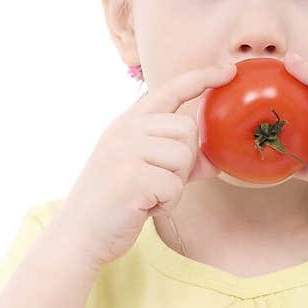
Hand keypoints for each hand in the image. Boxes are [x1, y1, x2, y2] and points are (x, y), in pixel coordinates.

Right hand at [59, 60, 237, 269]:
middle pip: (188, 129)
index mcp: (128, 123)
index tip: (228, 71)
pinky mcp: (131, 176)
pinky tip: (144, 207)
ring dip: (175, 184)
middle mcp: (126, 129)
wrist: (80, 235)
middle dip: (184, 162)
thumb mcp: (145, 174)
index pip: (169, 90)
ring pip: (184, 156)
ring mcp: (126, 150)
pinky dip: (166, 203)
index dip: (201, 78)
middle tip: (157, 183)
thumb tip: (214, 160)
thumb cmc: (114, 205)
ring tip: (148, 195)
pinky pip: (175, 186)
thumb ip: (178, 162)